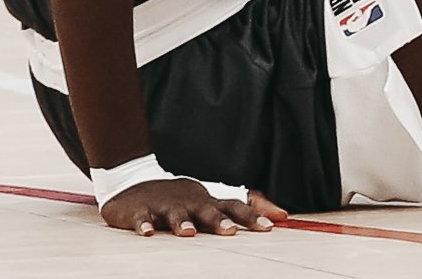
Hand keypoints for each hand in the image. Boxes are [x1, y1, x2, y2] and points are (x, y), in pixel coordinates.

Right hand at [98, 177, 281, 236]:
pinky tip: (148, 233)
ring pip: (175, 214)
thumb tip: (284, 215)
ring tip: (189, 233)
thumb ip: (248, 209)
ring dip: (182, 222)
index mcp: (207, 202)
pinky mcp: (140, 210)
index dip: (252, 216)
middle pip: (206, 210)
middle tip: (231, 232)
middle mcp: (189, 202)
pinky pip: (142, 218)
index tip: (269, 226)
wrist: (137, 187)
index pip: (234, 207)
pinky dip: (144, 225)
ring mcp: (164, 205)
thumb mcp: (213, 204)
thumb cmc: (183, 200)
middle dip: (219, 221)